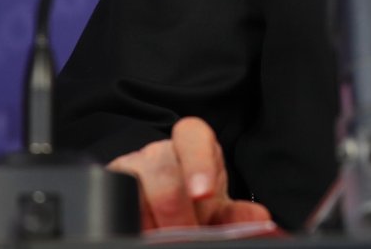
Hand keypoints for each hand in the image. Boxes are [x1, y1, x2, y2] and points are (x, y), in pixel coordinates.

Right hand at [106, 117, 274, 230]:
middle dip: (173, 206)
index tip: (203, 194)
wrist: (161, 212)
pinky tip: (142, 231)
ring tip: (162, 236)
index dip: (198, 161)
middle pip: (161, 165)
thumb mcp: (216, 209)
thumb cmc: (194, 204)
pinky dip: (130, 219)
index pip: (193, 135)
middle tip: (186, 231)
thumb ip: (235, 214)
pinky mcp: (111, 188)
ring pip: (133, 182)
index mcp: (193, 145)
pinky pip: (115, 200)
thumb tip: (259, 220)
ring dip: (149, 216)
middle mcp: (159, 151)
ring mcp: (130, 168)